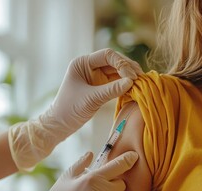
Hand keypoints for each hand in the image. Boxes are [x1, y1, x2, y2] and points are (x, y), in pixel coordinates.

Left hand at [8, 49, 142, 170]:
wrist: (60, 125)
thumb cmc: (70, 110)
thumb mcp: (91, 99)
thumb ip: (111, 90)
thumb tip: (132, 82)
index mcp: (82, 63)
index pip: (107, 55)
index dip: (122, 63)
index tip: (132, 76)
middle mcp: (89, 66)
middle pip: (114, 61)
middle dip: (128, 68)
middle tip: (141, 78)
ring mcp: (96, 76)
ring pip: (117, 71)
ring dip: (129, 76)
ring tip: (141, 82)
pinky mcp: (100, 86)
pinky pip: (116, 81)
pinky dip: (125, 84)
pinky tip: (135, 87)